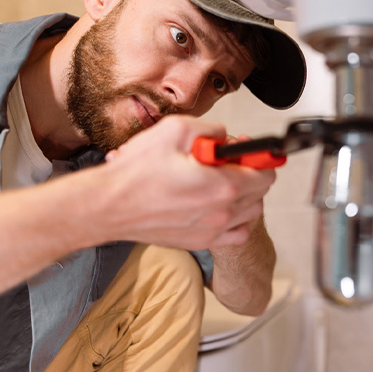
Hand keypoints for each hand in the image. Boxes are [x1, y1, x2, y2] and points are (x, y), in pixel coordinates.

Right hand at [92, 115, 275, 249]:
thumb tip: (225, 136)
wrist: (107, 206)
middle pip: (260, 191)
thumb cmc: (135, 173)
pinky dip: (236, 219)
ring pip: (251, 212)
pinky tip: (218, 206)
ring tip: (220, 182)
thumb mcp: (175, 130)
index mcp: (222, 184)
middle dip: (249, 172)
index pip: (265, 172)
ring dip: (244, 195)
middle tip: (226, 161)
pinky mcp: (201, 242)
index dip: (259, 156)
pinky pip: (237, 234)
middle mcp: (222, 212)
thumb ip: (211, 129)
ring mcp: (213, 230)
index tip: (248, 150)